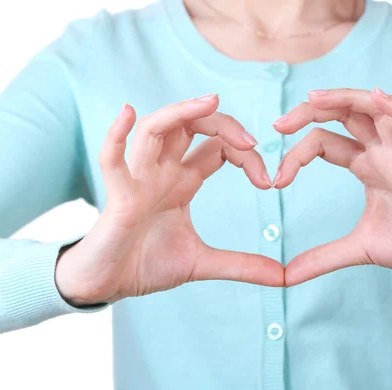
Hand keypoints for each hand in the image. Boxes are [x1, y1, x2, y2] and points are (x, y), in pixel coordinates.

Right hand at [56, 94, 283, 305]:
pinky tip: (128, 113)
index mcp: (183, 182)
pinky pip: (112, 160)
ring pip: (155, 129)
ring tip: (209, 102)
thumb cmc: (147, 264)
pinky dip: (116, 136)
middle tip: (251, 142)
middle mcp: (162, 173)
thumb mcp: (202, 264)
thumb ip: (242, 265)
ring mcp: (139, 180)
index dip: (246, 156)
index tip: (268, 183)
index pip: (218, 148)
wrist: (108, 285)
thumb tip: (283, 277)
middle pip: (190, 126)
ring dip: (181, 112)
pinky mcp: (117, 197)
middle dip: (222, 124)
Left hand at [273, 88, 391, 285]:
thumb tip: (286, 276)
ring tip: (314, 98)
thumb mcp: (357, 249)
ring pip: (375, 111)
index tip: (276, 180)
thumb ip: (322, 258)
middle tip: (279, 124)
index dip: (297, 155)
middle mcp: (382, 153)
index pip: (325, 143)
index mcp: (366, 166)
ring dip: (345, 99)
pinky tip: (376, 97)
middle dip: (311, 112)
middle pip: (344, 115)